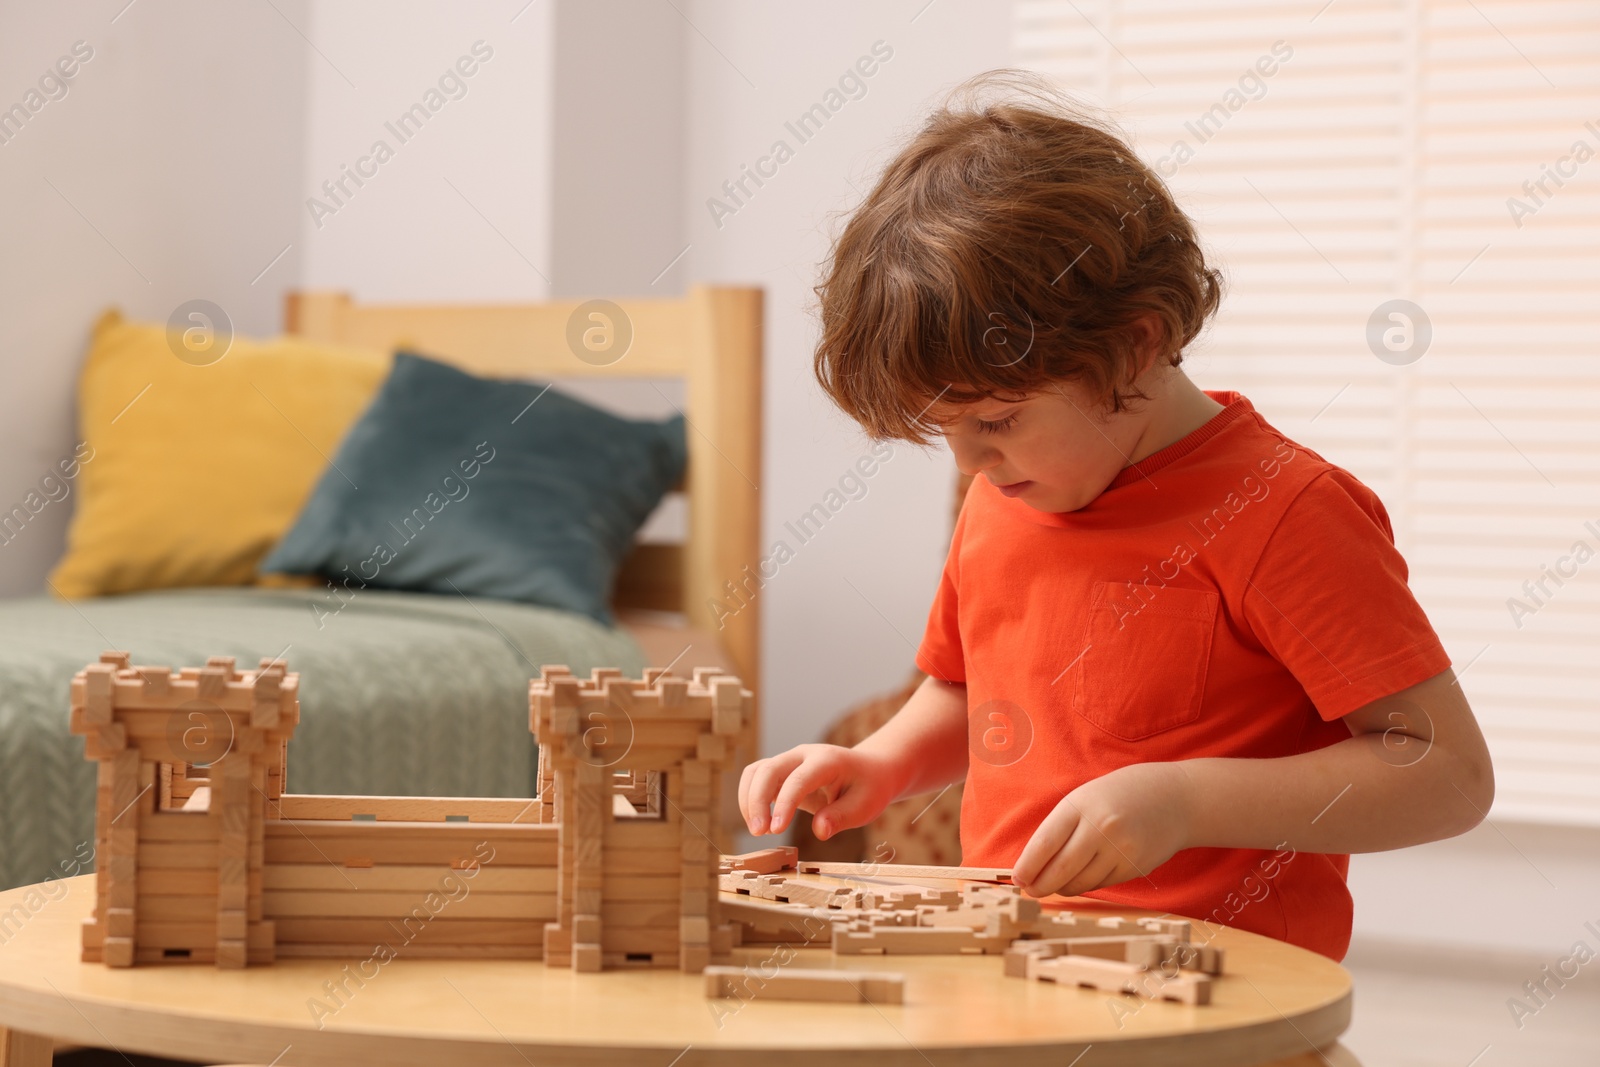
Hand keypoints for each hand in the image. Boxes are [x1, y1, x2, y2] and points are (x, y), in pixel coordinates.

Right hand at [738, 743, 902, 838]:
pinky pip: (757, 778)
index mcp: (827, 760)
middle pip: (768, 770)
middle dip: (757, 801)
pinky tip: (762, 822)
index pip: (798, 779)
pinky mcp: (782, 771)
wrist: (870, 771)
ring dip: (749, 800)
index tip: (776, 830)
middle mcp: (804, 755)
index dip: (784, 804)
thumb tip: (819, 831)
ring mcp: (790, 760)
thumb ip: (841, 818)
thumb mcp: (864, 806)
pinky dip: (751, 799)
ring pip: (756, 772)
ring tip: (758, 830)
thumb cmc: (868, 788)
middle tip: (758, 833)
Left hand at [1011, 761, 1193, 897]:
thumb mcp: (1085, 799)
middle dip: (1040, 885)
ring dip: (1062, 888)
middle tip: (1030, 891)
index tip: (1017, 879)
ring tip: (1053, 885)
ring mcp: (1120, 850)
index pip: (1044, 844)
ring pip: (1080, 882)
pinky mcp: (1134, 867)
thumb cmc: (1118, 796)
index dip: (1027, 867)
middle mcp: (1100, 828)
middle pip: (1060, 869)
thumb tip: (1033, 864)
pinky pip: (1100, 884)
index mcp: (1080, 806)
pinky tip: (1081, 879)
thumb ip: (1061, 827)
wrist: (1174, 799)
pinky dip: (1086, 885)